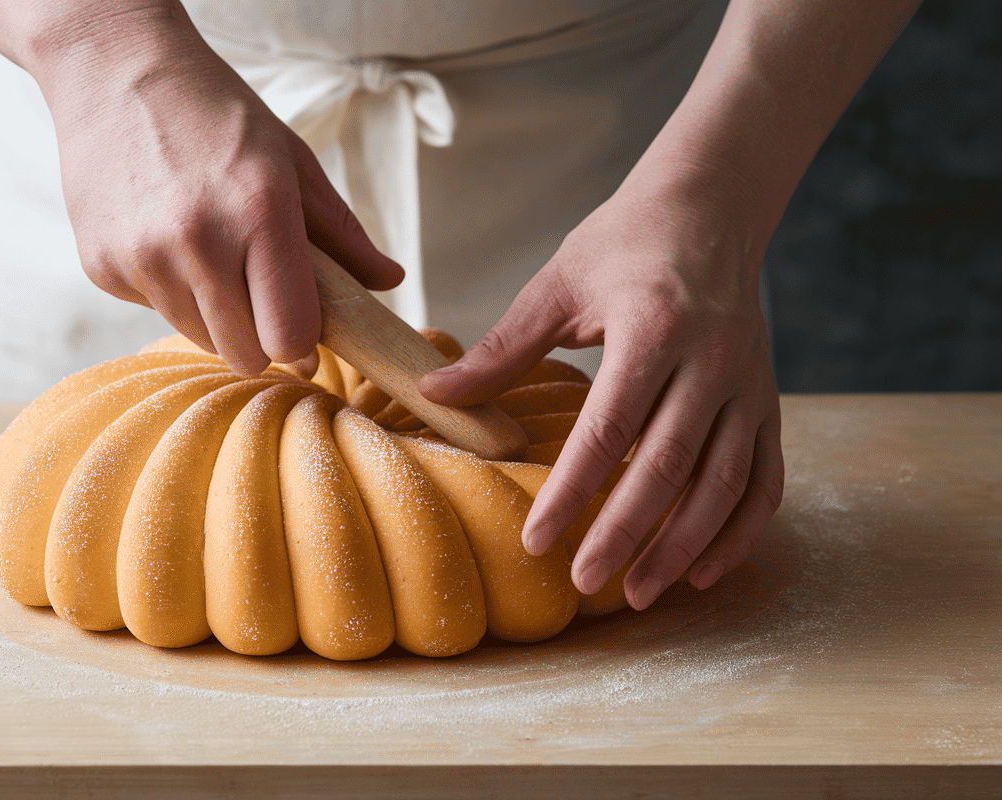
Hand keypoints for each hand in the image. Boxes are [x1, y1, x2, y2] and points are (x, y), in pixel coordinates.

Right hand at [35, 9, 401, 374]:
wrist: (114, 72)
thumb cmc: (215, 115)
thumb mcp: (292, 161)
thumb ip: (343, 234)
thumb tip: (390, 283)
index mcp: (258, 213)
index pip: (289, 336)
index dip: (303, 343)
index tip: (305, 332)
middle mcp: (197, 243)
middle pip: (245, 354)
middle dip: (261, 338)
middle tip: (260, 295)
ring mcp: (142, 259)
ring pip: (198, 338)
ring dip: (215, 315)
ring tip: (211, 252)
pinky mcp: (101, 267)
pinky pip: (154, 310)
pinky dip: (169, 290)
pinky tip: (165, 236)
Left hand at [419, 176, 783, 608]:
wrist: (710, 207)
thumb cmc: (625, 242)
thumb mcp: (557, 285)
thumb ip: (502, 349)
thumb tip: (434, 394)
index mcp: (654, 330)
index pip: (608, 429)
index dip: (573, 491)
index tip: (536, 540)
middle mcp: (711, 361)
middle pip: (669, 467)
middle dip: (626, 533)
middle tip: (583, 582)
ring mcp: (749, 384)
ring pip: (724, 484)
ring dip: (684, 546)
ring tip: (640, 593)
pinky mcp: (767, 400)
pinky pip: (764, 477)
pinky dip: (741, 530)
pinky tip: (705, 569)